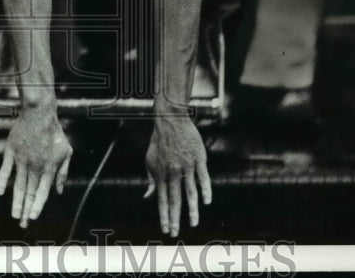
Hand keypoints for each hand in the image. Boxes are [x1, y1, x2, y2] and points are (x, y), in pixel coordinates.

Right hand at [0, 106, 72, 228]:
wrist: (39, 114)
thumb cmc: (54, 134)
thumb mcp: (66, 152)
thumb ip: (63, 172)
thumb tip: (59, 191)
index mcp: (48, 168)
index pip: (42, 192)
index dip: (37, 205)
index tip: (33, 217)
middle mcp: (34, 166)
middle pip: (29, 192)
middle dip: (26, 210)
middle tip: (22, 223)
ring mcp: (21, 159)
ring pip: (17, 185)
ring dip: (15, 201)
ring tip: (14, 215)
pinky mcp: (11, 151)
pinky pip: (5, 169)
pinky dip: (2, 180)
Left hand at [145, 115, 211, 237]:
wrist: (170, 120)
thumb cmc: (159, 142)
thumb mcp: (149, 160)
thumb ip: (151, 180)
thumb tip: (147, 197)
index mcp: (160, 174)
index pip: (162, 200)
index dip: (163, 216)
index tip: (165, 229)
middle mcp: (173, 172)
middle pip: (175, 199)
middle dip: (175, 218)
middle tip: (175, 233)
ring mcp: (186, 166)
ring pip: (190, 192)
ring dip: (192, 210)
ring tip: (193, 223)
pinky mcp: (199, 159)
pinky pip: (203, 177)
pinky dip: (205, 190)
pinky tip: (207, 202)